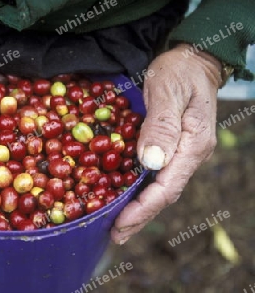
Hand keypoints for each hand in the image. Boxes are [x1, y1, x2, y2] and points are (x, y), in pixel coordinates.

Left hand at [111, 43, 221, 243]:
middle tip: (116, 235)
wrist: (194, 59)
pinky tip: (127, 199)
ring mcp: (182, 152)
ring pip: (161, 188)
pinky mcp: (172, 148)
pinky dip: (142, 192)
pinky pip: (157, 176)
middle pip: (165, 194)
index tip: (120, 222)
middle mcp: (190, 154)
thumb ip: (161, 126)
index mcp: (192, 144)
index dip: (143, 207)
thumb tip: (152, 163)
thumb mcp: (167, 91)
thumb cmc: (179, 71)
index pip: (167, 186)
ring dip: (140, 209)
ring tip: (120, 227)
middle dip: (140, 217)